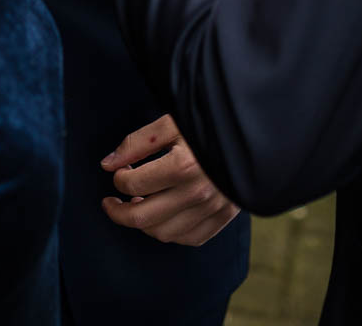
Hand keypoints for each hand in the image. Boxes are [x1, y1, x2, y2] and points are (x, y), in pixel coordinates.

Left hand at [100, 115, 239, 246]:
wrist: (254, 130)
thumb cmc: (208, 122)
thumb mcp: (171, 123)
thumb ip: (136, 143)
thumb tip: (107, 164)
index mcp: (183, 166)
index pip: (133, 185)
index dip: (118, 178)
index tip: (120, 170)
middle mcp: (198, 192)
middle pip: (143, 218)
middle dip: (118, 212)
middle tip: (110, 202)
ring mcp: (213, 208)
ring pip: (163, 233)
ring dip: (143, 223)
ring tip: (138, 205)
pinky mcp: (224, 216)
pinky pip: (190, 238)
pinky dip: (171, 232)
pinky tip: (163, 216)